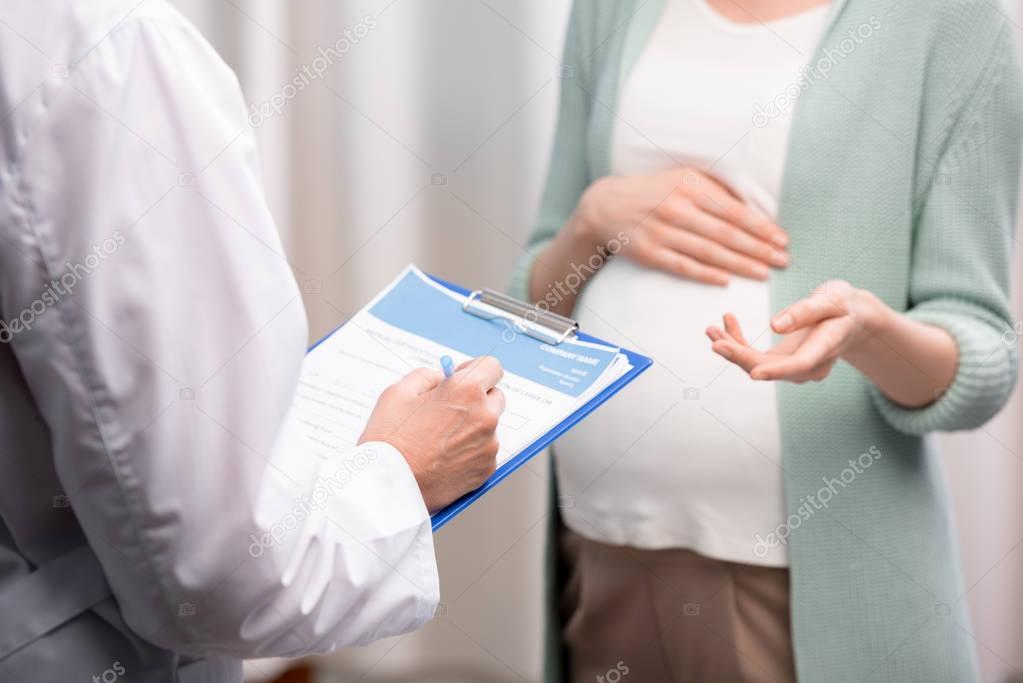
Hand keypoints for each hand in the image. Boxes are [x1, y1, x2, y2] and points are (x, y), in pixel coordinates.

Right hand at [359, 357, 505, 511]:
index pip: (491, 367)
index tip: (463, 377)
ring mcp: (488, 446)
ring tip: (440, 439)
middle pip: (494, 396)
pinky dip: (470, 451)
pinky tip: (444, 456)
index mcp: (465, 391)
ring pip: (488, 426)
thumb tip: (443, 379)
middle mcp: (484, 417)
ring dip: (472, 426)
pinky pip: (484, 451)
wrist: (387, 486)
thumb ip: (428, 377)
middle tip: (449, 409)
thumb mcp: (399, 392)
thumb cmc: (389, 441)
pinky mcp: (486, 469)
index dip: (476, 370)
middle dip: (476, 398)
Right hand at [575, 167, 789, 284]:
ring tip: (763, 274)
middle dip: (758, 249)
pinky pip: (682, 266)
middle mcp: (677, 208)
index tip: (782, 240)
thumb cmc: (655, 191)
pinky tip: (726, 280)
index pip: (734, 210)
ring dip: (740, 265)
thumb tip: (753, 207)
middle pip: (726, 233)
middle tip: (782, 261)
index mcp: (690, 186)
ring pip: (708, 252)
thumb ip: (715, 190)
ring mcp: (661, 232)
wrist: (606, 205)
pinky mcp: (649, 253)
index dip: (761, 227)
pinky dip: (705, 274)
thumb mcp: (684, 178)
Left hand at [706, 281, 885, 382]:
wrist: (851, 318)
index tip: (754, 372)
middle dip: (739, 354)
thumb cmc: (842, 305)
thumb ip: (806, 311)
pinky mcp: (784, 363)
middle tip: (713, 337)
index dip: (777, 370)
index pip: (800, 364)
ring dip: (732, 348)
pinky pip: (757, 358)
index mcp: (826, 348)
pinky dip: (738, 342)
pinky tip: (725, 322)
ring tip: (710, 329)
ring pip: (758, 365)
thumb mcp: (831, 299)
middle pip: (771, 367)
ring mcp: (796, 368)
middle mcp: (810, 366)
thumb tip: (774, 325)